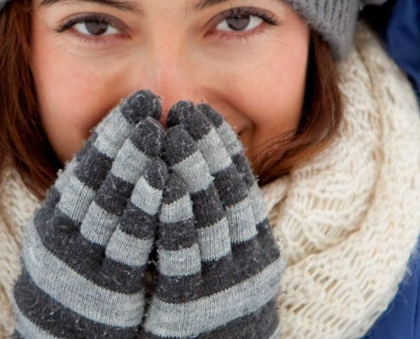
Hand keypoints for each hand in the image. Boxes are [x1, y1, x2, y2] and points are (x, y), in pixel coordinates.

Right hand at [13, 90, 166, 337]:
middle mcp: (63, 235)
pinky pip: (129, 245)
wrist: (64, 334)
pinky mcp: (107, 288)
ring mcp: (83, 261)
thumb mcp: (73, 231)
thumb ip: (90, 195)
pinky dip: (145, 210)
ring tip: (154, 133)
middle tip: (147, 106)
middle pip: (96, 179)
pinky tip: (163, 183)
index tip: (136, 103)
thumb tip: (119, 143)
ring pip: (109, 206)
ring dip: (133, 167)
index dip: (111, 131)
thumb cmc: (79, 272)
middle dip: (123, 140)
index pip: (84, 165)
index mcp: (55, 217)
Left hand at [142, 101, 282, 337]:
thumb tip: (205, 161)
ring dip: (191, 173)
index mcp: (255, 246)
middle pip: (226, 195)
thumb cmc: (212, 302)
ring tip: (174, 134)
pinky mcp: (190, 306)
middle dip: (205, 150)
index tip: (203, 112)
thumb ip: (220, 218)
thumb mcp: (226, 258)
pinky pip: (183, 256)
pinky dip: (175, 218)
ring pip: (209, 219)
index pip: (242, 185)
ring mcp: (221, 285)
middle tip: (186, 112)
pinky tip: (163, 185)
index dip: (222, 147)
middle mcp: (246, 262)